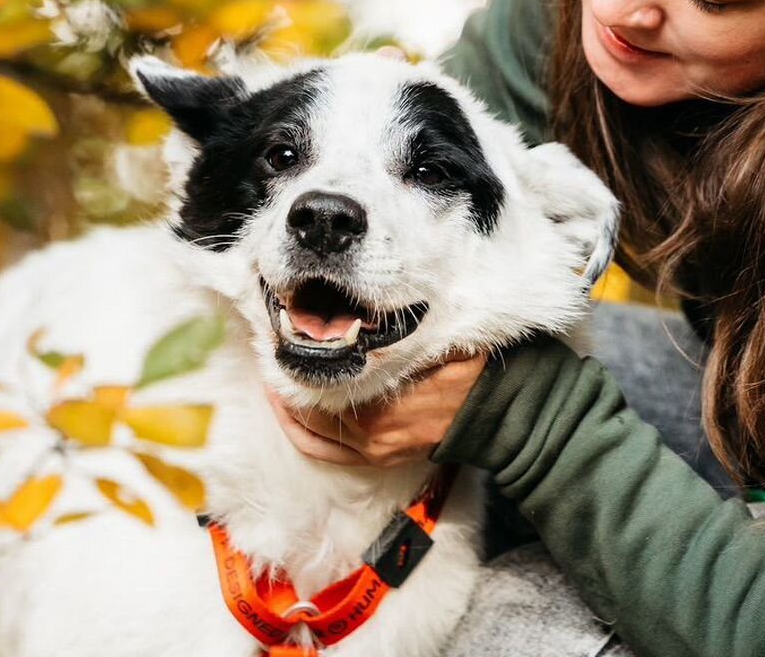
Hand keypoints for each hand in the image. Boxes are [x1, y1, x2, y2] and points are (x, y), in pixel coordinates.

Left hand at [266, 352, 487, 467]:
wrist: (495, 415)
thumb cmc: (468, 373)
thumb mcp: (440, 341)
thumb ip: (407, 333)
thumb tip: (376, 305)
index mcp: (382, 405)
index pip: (321, 385)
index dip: (296, 363)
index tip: (280, 337)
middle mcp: (370, 435)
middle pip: (311, 408)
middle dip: (286, 382)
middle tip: (269, 353)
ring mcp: (372, 451)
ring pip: (312, 431)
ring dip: (288, 407)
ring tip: (271, 382)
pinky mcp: (377, 459)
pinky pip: (325, 452)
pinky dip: (302, 433)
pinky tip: (289, 415)